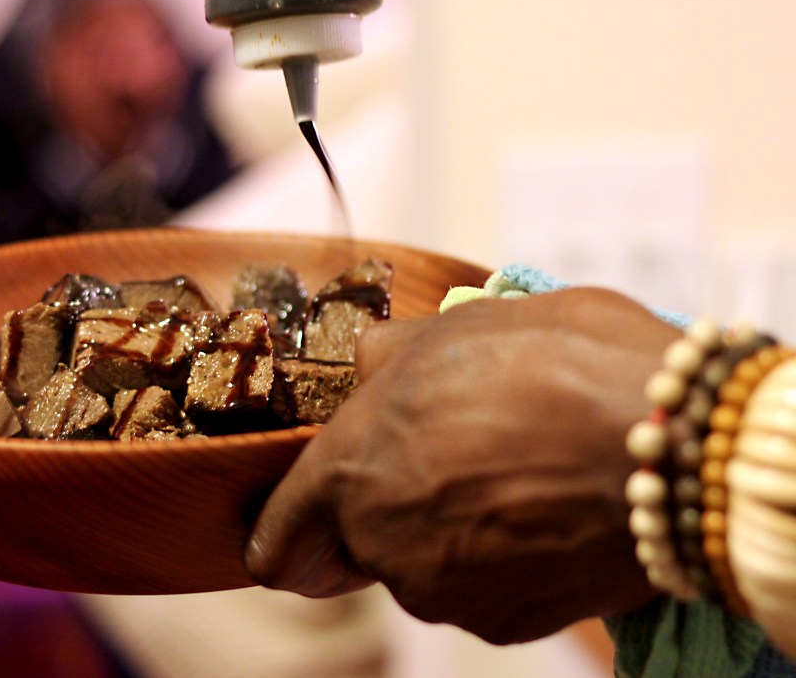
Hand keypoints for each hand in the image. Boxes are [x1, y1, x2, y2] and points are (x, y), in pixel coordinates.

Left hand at [245, 287, 677, 643]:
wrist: (673, 446)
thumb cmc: (557, 368)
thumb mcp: (460, 327)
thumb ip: (391, 354)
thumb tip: (366, 365)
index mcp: (355, 468)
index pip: (277, 540)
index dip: (284, 532)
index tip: (303, 528)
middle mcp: (386, 544)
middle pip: (360, 543)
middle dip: (390, 505)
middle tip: (451, 457)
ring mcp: (447, 592)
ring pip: (423, 565)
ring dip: (451, 527)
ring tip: (514, 469)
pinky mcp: (508, 623)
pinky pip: (480, 590)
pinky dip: (500, 558)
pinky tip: (542, 508)